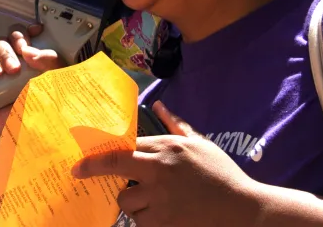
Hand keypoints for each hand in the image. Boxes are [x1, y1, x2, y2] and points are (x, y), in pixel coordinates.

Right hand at [0, 24, 64, 151]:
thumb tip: (31, 52)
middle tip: (24, 56)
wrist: (28, 139)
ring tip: (12, 70)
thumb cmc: (45, 113)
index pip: (33, 35)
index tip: (37, 31)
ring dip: (4, 52)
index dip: (32, 29)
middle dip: (17, 40)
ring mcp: (3, 71)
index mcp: (38, 61)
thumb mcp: (55, 84)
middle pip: (13, 37)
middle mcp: (20, 62)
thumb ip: (51, 64)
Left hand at [72, 101, 262, 226]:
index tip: (80, 155)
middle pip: (114, 167)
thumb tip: (158, 107)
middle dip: (94, 170)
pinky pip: (140, 221)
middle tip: (78, 172)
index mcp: (167, 148)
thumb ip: (175, 125)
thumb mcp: (199, 144)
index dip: (99, 150)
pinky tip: (161, 214)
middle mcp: (160, 171)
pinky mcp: (163, 222)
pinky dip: (145, 219)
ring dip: (132, 201)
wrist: (243, 210)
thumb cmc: (220, 175)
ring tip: (151, 200)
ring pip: (126, 200)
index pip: (123, 146)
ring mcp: (160, 198)